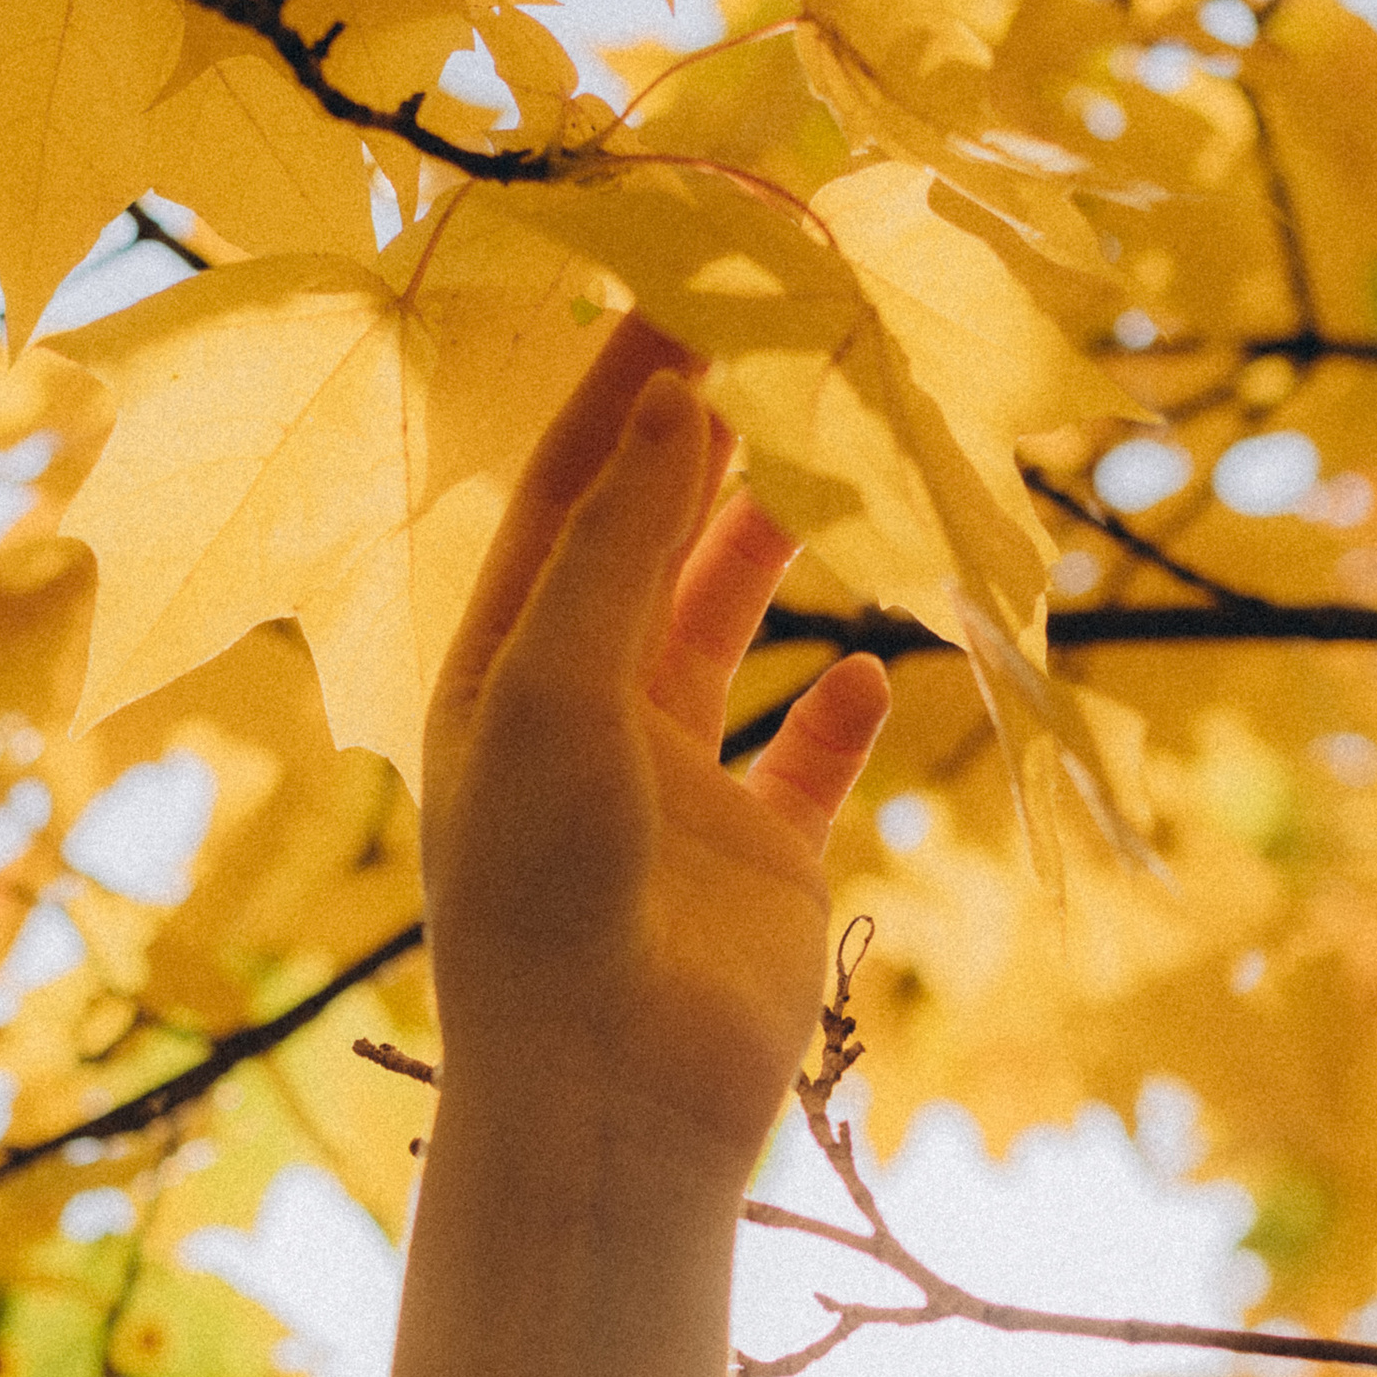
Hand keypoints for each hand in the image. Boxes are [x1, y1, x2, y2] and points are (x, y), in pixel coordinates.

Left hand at [420, 311, 891, 1202]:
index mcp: (502, 671)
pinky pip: (809, 763)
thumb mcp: (557, 690)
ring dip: (773, 546)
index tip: (699, 271)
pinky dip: (843, 713)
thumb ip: (619, 545)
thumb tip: (672, 394)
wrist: (603, 1104)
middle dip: (706, 438)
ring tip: (830, 448)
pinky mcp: (762, 867)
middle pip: (648, 543)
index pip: (567, 490)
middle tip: (781, 325)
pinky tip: (874, 661)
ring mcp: (675, 792)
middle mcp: (582, 720)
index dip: (629, 380)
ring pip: (728, 632)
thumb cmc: (546, 899)